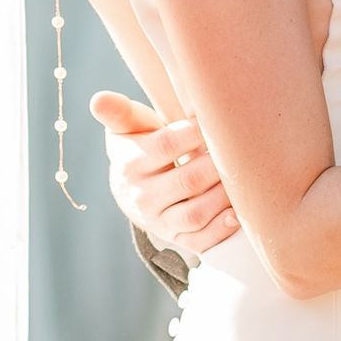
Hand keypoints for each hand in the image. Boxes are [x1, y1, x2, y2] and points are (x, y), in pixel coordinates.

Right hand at [91, 90, 239, 257]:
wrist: (132, 188)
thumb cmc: (140, 145)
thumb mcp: (128, 127)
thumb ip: (119, 112)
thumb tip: (98, 99)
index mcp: (129, 163)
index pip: (165, 146)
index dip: (193, 133)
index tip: (212, 121)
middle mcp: (141, 196)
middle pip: (188, 181)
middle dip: (217, 165)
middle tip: (238, 149)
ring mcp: (158, 221)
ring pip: (195, 214)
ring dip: (223, 196)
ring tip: (242, 177)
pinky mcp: (175, 238)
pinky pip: (200, 241)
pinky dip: (221, 229)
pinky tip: (236, 212)